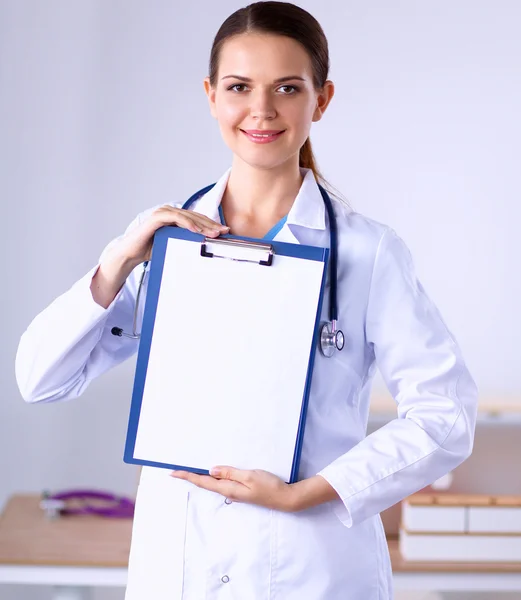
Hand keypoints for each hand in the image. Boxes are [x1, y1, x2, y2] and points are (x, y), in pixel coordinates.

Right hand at [117, 205, 229, 266]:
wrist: (131, 253)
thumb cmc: (151, 249)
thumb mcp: (174, 244)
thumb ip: (187, 241)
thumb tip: (206, 245)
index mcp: (175, 217)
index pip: (197, 219)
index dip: (211, 224)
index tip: (224, 232)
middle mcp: (170, 212)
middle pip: (195, 216)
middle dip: (210, 224)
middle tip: (223, 232)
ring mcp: (163, 213)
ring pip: (187, 216)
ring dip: (201, 224)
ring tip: (213, 232)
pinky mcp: (156, 217)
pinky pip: (174, 218)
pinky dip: (186, 223)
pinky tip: (196, 230)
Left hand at [171, 466, 296, 511]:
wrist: (285, 498)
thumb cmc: (269, 486)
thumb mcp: (250, 476)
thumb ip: (230, 473)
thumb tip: (212, 470)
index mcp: (229, 489)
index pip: (204, 481)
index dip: (188, 476)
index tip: (175, 472)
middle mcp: (229, 492)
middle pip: (206, 484)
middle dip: (191, 477)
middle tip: (178, 470)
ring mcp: (235, 493)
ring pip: (214, 484)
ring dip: (201, 477)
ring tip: (190, 471)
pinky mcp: (241, 491)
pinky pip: (223, 484)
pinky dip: (214, 478)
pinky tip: (214, 474)